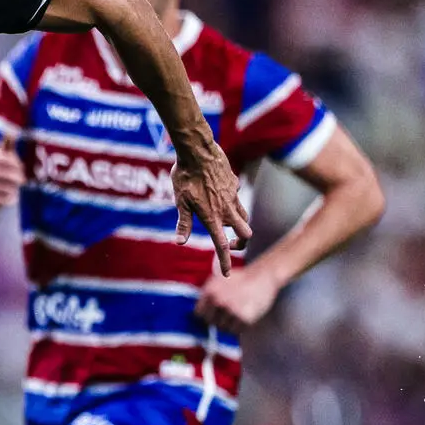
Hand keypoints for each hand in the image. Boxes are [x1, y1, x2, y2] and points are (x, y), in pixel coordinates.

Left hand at [171, 138, 251, 275]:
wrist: (198, 151)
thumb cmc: (184, 176)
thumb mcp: (180, 201)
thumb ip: (183, 223)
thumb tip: (179, 242)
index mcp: (211, 217)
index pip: (220, 245)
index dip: (225, 261)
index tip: (227, 274)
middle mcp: (226, 209)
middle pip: (245, 233)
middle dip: (240, 243)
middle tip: (230, 244)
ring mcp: (233, 197)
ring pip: (244, 217)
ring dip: (239, 225)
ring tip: (226, 224)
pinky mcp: (235, 185)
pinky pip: (237, 198)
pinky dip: (232, 204)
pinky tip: (220, 196)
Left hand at [195, 266, 279, 330]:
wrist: (263, 275)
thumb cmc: (240, 278)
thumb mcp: (218, 280)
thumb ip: (206, 294)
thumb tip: (192, 313)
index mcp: (210, 291)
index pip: (199, 314)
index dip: (206, 315)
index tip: (212, 315)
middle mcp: (219, 301)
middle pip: (210, 323)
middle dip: (217, 320)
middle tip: (228, 314)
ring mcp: (232, 310)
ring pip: (223, 329)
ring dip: (229, 325)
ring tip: (237, 313)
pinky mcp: (245, 318)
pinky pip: (237, 331)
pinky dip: (240, 327)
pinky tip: (245, 316)